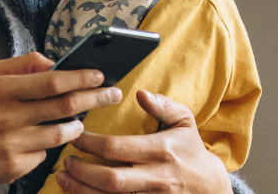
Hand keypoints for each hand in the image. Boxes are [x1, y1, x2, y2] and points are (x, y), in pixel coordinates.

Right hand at [0, 53, 123, 193]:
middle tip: (113, 94)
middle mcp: (5, 116)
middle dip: (95, 98)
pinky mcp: (14, 166)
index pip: (51, 81)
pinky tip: (44, 140)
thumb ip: (20, 65)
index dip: (80, 77)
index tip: (100, 74)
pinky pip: (45, 153)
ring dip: (78, 126)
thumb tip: (54, 61)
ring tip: (79, 121)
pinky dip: (50, 145)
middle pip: (64, 105)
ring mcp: (10, 144)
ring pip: (62, 133)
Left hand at [54, 90, 233, 193]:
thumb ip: (163, 106)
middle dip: (82, 171)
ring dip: (81, 190)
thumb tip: (140, 93)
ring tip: (64, 179)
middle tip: (66, 162)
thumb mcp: (184, 123)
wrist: (213, 189)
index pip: (116, 147)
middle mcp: (156, 178)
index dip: (89, 143)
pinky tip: (81, 193)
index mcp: (161, 151)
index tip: (75, 137)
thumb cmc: (191, 152)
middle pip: (110, 179)